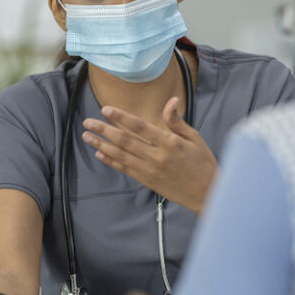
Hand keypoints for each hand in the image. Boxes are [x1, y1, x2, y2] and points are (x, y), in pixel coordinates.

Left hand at [82, 97, 217, 214]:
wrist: (207, 193)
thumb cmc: (203, 163)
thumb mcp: (194, 138)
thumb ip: (177, 122)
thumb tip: (171, 101)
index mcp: (170, 143)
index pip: (141, 127)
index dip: (122, 117)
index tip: (106, 109)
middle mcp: (158, 157)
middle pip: (125, 141)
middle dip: (104, 130)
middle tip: (88, 122)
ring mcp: (151, 170)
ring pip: (121, 155)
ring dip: (102, 144)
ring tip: (87, 136)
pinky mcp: (148, 181)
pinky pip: (126, 169)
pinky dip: (111, 161)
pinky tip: (100, 153)